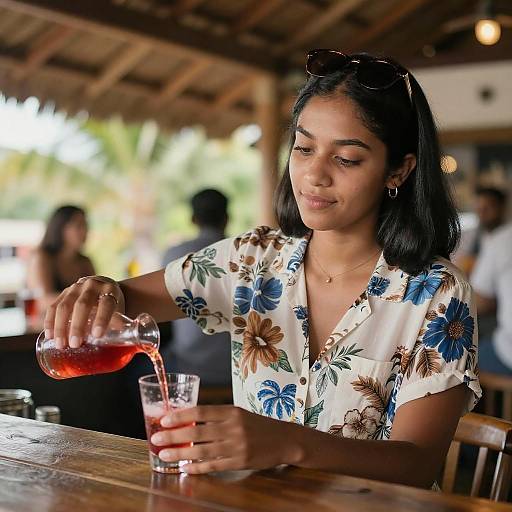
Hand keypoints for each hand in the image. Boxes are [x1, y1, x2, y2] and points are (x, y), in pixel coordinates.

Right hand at [44, 276, 123, 348]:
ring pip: (64, 306)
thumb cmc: (114, 305)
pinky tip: (49, 335)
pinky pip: (53, 306)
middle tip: (75, 344)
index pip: (106, 304)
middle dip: (77, 326)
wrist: (104, 289)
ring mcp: (76, 287)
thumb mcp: (119, 312)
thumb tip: (119, 338)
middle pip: (82, 305)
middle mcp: (92, 285)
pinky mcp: (64, 292)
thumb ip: (118, 323)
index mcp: (110, 290)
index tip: (97, 335)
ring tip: (60, 345)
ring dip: (60, 327)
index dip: (102, 319)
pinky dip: (50, 322)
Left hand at [151, 405, 299, 473]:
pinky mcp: (240, 461)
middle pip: (197, 431)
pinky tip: (185, 467)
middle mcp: (233, 427)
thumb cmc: (257, 425)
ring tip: (163, 454)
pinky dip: (197, 466)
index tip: (164, 419)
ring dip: (179, 453)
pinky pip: (213, 465)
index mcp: (231, 411)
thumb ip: (217, 417)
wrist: (284, 439)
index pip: (201, 411)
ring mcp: (236, 445)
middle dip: (173, 435)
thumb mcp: (239, 414)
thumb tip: (188, 420)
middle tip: (156, 438)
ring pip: (201, 450)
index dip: (181, 415)